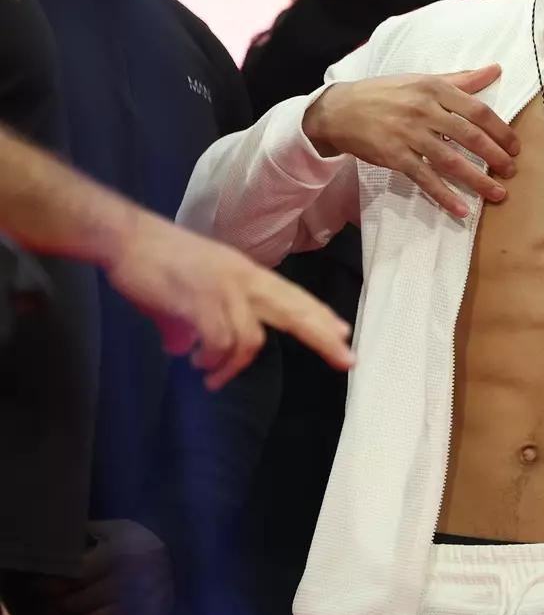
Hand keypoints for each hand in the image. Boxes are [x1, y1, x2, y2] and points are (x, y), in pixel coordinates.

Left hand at [30, 521, 171, 614]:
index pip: (76, 577)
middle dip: (55, 612)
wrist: (182, 550)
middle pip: (83, 604)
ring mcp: (147, 604)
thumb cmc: (137, 541)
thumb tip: (47, 550)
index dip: (49, 586)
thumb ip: (83, 538)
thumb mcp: (112, 530)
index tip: (32, 590)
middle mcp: (136, 580)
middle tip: (40, 613)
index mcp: (122, 555)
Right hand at [105, 213, 354, 388]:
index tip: (343, 333)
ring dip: (232, 366)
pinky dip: (213, 360)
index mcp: (246, 273)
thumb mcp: (186, 293)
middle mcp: (243, 278)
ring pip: (252, 339)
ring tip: (212, 377)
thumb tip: (182, 348)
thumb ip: (192, 322)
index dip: (318, 315)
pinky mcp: (199, 300)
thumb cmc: (154, 262)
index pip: (293, 295)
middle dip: (322, 337)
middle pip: (294, 310)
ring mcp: (223, 288)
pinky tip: (198, 365)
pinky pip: (221, 341)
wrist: (125, 237)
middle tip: (347, 360)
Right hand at [302, 64, 519, 218]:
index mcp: (435, 88)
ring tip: (497, 193)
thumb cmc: (387, 93)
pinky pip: (425, 178)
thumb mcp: (423, 80)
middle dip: (495, 156)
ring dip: (478, 180)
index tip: (515, 146)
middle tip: (511, 171)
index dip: (501, 130)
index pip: (477, 110)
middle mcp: (424, 110)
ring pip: (451, 160)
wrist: (341, 109)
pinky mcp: (395, 156)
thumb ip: (461, 79)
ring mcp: (409, 135)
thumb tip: (496, 70)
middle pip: (469, 136)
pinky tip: (461, 209)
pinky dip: (444, 195)